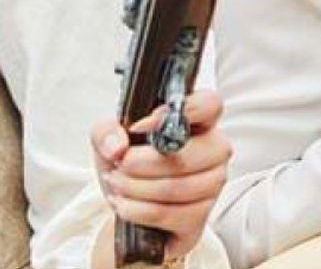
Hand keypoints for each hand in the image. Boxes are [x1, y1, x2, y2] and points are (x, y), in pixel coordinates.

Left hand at [92, 90, 230, 261]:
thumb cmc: (128, 160)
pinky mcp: (200, 216)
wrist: (126, 200)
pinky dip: (138, 210)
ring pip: (178, 188)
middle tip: (121, 163)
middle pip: (189, 155)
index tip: (144, 123)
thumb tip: (118, 146)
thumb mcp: (109, 137)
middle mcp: (213, 149)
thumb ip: (107, 131)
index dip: (183, 112)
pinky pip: (170, 214)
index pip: (210, 105)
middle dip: (143, 163)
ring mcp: (211, 184)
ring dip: (137, 188)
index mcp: (197, 120)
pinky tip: (124, 203)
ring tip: (118, 183)